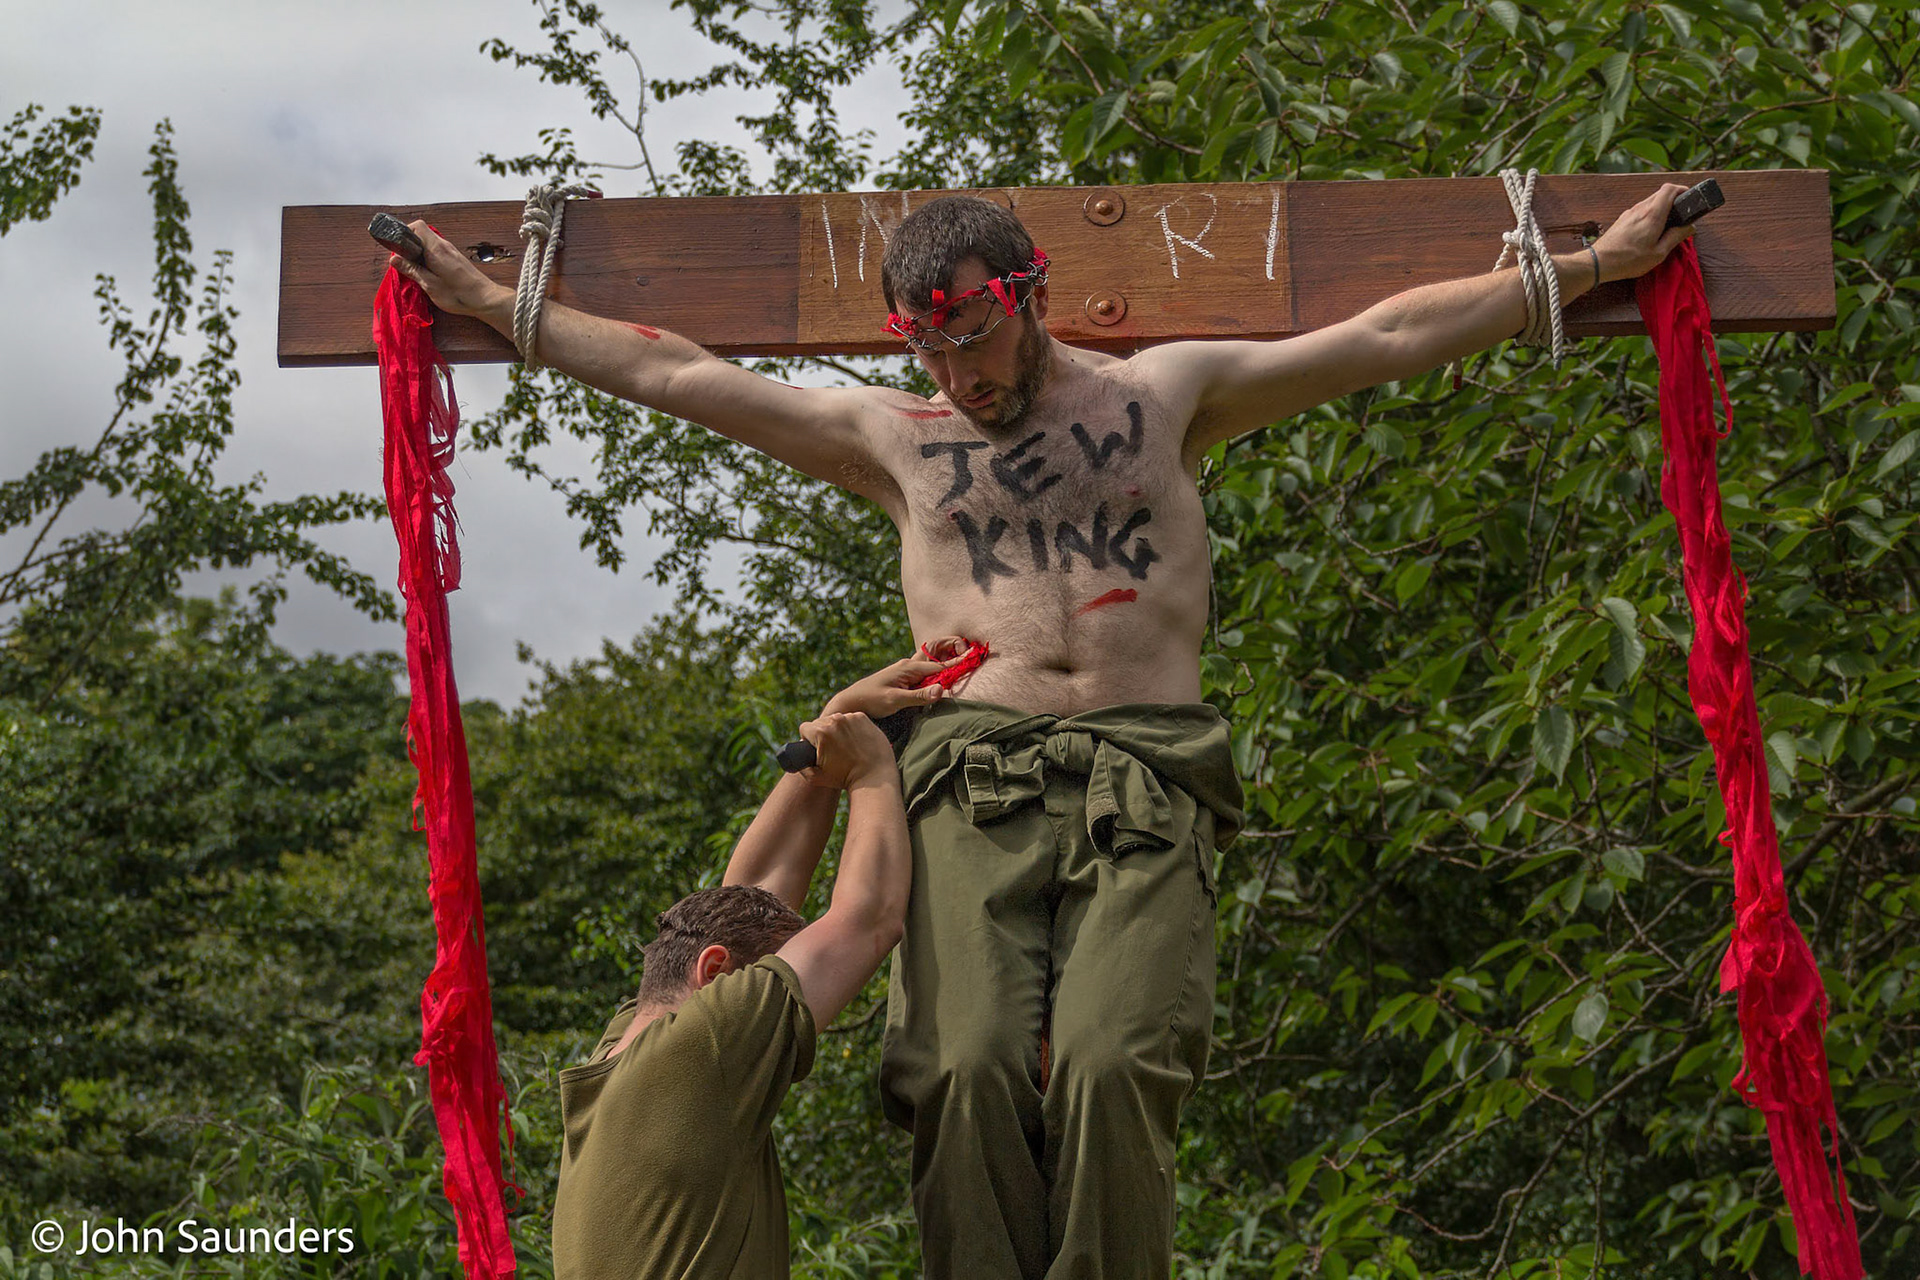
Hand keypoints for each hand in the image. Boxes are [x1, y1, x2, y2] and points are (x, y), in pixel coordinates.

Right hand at [386, 221, 512, 319]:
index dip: (404, 233)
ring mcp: (451, 251)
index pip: (417, 226)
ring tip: (417, 270)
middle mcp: (444, 245)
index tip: (398, 248)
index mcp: (436, 249)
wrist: (486, 299)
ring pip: (428, 243)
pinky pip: (436, 251)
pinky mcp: (454, 258)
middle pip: (421, 234)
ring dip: (419, 253)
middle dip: (409, 246)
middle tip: (405, 263)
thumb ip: (412, 270)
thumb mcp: (430, 285)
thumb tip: (394, 259)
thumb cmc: (459, 294)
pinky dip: (428, 258)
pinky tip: (429, 273)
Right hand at [797, 712, 896, 789]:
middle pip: (820, 723)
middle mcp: (835, 720)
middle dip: (822, 734)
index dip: (808, 740)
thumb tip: (797, 758)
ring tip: (845, 747)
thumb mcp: (815, 778)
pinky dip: (851, 728)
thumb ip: (800, 767)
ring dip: (837, 729)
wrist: (874, 777)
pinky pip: (850, 719)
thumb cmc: (844, 779)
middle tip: (832, 750)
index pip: (804, 728)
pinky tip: (856, 741)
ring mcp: (851, 717)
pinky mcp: (863, 718)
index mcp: (821, 732)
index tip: (816, 749)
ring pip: (836, 720)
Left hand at [821, 640, 971, 717]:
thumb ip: (919, 695)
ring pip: (932, 663)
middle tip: (971, 652)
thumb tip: (943, 689)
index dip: (958, 665)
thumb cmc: (870, 700)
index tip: (975, 659)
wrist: (851, 701)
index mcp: (909, 667)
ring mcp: (906, 671)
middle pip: (937, 656)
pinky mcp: (905, 678)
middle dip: (953, 652)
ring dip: (946, 661)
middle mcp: (909, 665)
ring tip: (964, 658)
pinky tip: (944, 675)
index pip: (940, 667)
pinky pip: (925, 672)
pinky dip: (937, 671)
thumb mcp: (895, 700)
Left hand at [1592, 183, 1696, 282]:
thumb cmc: (1628, 260)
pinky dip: (1649, 214)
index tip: (1689, 197)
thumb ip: (1676, 237)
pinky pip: (1640, 211)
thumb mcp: (1658, 253)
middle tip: (1680, 214)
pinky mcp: (1622, 219)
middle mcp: (1640, 209)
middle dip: (1673, 200)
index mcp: (1652, 214)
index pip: (1670, 189)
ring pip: (1650, 202)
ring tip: (1666, 224)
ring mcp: (1629, 213)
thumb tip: (1690, 227)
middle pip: (1661, 193)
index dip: (1682, 189)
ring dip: (1661, 208)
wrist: (1598, 262)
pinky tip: (1649, 230)